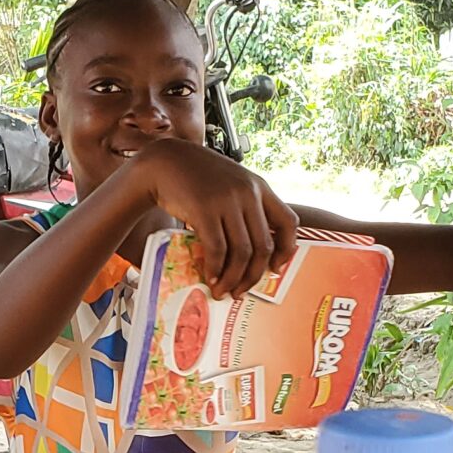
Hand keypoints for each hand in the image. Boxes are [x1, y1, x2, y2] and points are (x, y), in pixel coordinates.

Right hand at [130, 139, 299, 297]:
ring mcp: (227, 201)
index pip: (288, 222)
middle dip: (253, 276)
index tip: (275, 268)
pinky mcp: (204, 210)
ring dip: (233, 279)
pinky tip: (211, 278)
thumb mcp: (232, 184)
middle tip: (241, 290)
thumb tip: (251, 252)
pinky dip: (215, 270)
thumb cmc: (197, 177)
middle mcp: (248, 193)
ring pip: (242, 252)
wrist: (165, 162)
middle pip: (263, 246)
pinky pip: (217, 249)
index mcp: (259, 187)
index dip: (285, 250)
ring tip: (223, 290)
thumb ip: (245, 207)